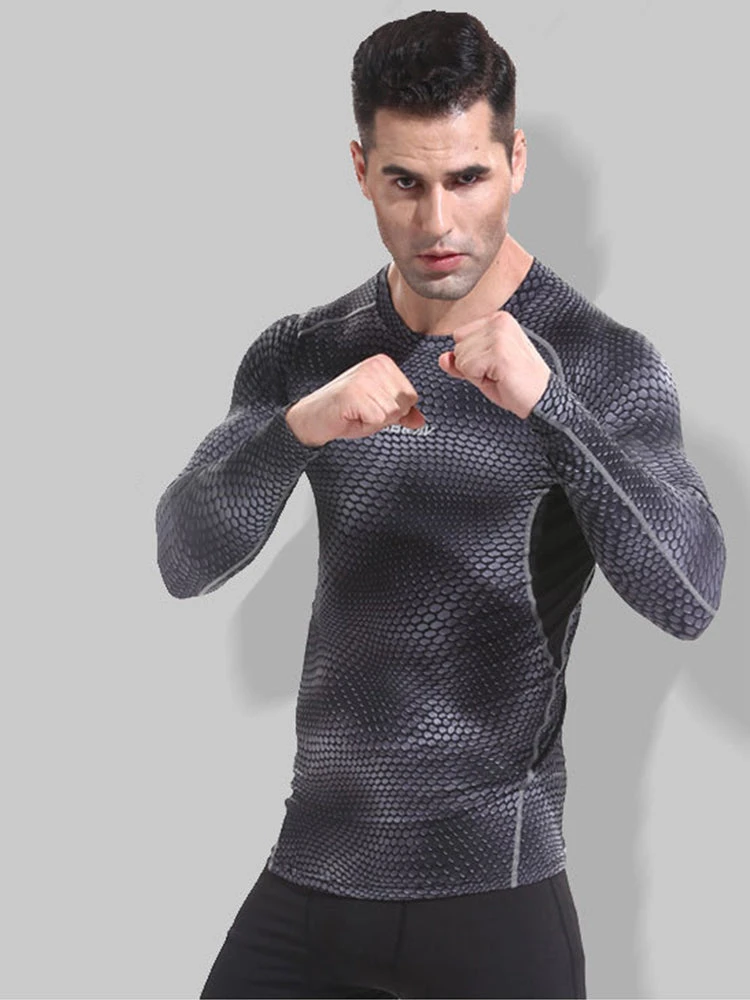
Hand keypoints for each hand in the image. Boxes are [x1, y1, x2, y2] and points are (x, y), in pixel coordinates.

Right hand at [285, 353, 424, 446]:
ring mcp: (365, 378)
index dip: (393, 411)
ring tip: (356, 413)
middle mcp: (376, 365)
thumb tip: (420, 420)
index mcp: (384, 364)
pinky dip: (366, 425)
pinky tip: (351, 416)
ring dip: (375, 421)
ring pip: (392, 413)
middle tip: (362, 411)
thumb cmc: (344, 413)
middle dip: (386, 417)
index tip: (370, 406)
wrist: (311, 419)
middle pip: (404, 404)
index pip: (412, 396)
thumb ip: (401, 413)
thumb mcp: (379, 412)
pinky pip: (378, 419)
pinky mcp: (356, 393)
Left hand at [437, 311, 550, 418]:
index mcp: (498, 319)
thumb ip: (460, 361)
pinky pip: (467, 369)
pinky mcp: (499, 352)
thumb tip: (443, 358)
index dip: (471, 357)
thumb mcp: (482, 369)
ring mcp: (500, 336)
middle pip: (457, 345)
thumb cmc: (516, 383)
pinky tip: (500, 379)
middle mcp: (499, 322)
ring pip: (461, 357)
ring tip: (499, 375)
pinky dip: (480, 380)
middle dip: (471, 365)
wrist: (541, 399)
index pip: (459, 335)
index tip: (493, 364)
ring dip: (476, 374)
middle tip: (497, 372)